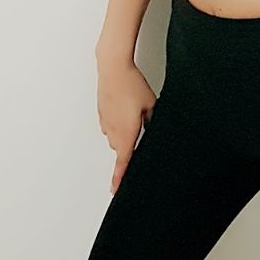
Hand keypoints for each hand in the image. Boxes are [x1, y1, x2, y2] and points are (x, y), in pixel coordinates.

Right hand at [96, 59, 156, 193]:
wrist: (113, 68)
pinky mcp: (102, 113)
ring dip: (124, 135)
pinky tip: (126, 110)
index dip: (119, 178)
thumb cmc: (132, 85)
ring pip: (115, 137)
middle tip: (138, 141)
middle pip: (121, 150)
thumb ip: (153, 121)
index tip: (115, 191)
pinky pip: (110, 126)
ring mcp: (105, 122)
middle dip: (129, 150)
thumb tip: (156, 129)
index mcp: (127, 133)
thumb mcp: (151, 104)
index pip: (123, 163)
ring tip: (134, 118)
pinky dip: (117, 124)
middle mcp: (113, 131)